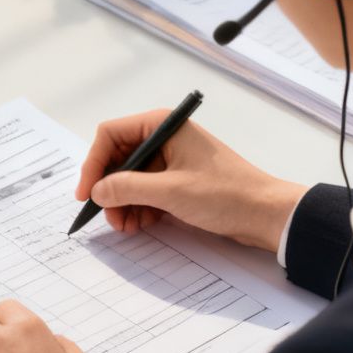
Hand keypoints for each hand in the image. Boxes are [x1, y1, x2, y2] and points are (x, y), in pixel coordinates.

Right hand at [78, 113, 306, 251]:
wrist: (265, 213)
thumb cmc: (227, 194)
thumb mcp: (170, 191)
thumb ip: (128, 187)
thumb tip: (97, 190)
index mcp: (163, 126)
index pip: (110, 135)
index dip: (93, 164)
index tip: (87, 194)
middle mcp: (165, 138)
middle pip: (118, 159)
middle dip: (110, 189)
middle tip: (109, 218)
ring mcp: (173, 159)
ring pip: (131, 178)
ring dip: (124, 203)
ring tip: (127, 226)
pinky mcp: (180, 180)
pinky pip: (148, 190)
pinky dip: (140, 207)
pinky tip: (141, 224)